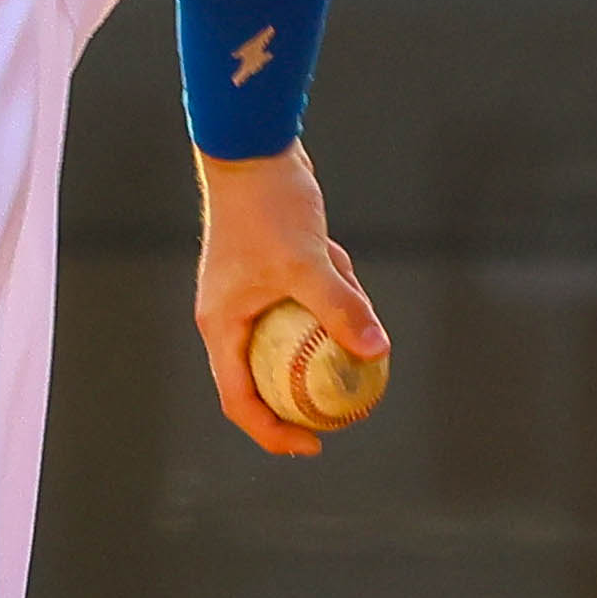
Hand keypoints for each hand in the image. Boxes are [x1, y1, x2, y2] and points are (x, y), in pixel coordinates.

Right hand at [193, 141, 385, 455]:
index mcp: (219, 325)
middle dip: (304, 392)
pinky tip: (346, 272)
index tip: (314, 445)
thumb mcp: (310, 261)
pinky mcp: (263, 276)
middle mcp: (225, 317)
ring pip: (287, 337)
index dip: (272, 432)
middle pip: (262, 377)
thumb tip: (377, 352)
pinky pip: (297, 308)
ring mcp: (243, 297)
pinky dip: (325, 302)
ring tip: (350, 294)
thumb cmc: (269, 207)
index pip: (238, 399)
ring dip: (323, 328)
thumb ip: (341, 306)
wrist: (250, 153)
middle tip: (347, 408)